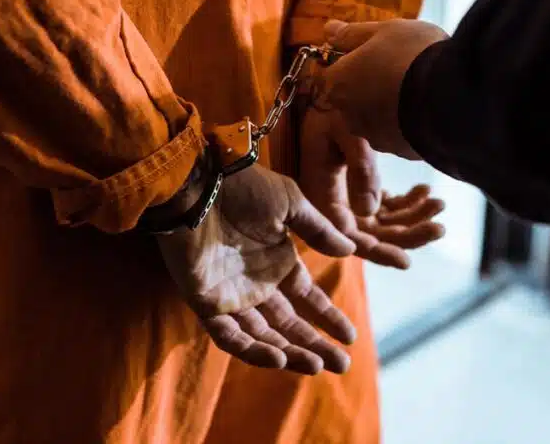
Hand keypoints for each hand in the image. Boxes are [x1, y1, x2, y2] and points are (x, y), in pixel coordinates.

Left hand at [156, 164, 356, 375]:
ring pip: (262, 336)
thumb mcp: (291, 204)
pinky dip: (252, 349)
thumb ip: (318, 230)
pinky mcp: (206, 302)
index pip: (307, 299)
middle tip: (342, 365)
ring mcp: (230, 295)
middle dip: (314, 345)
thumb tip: (351, 250)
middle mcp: (256, 282)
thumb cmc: (242, 187)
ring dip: (288, 353)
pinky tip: (278, 357)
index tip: (350, 337)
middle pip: (289, 324)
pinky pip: (229, 335)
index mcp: (277, 260)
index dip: (327, 318)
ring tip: (315, 365)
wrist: (198, 184)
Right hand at [297, 106, 445, 269]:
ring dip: (412, 217)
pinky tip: (424, 191)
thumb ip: (360, 168)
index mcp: (321, 194)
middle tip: (440, 226)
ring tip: (438, 203)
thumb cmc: (336, 105)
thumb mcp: (347, 130)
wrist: (331, 88)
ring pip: (383, 222)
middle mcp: (333, 202)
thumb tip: (371, 212)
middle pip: (371, 234)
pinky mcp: (359, 187)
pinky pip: (385, 207)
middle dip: (407, 234)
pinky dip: (406, 204)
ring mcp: (347, 196)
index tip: (406, 261)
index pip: (349, 235)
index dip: (377, 251)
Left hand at [319, 19, 447, 159]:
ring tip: (418, 87)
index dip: (348, 63)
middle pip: (352, 97)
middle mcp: (349, 115)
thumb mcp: (384, 31)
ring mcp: (374, 137)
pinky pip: (399, 132)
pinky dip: (407, 121)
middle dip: (370, 85)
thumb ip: (352, 33)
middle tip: (398, 67)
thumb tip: (328, 29)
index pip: (330, 74)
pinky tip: (427, 106)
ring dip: (389, 104)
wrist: (450, 97)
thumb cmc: (412, 55)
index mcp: (338, 84)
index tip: (369, 54)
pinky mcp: (399, 151)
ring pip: (376, 117)